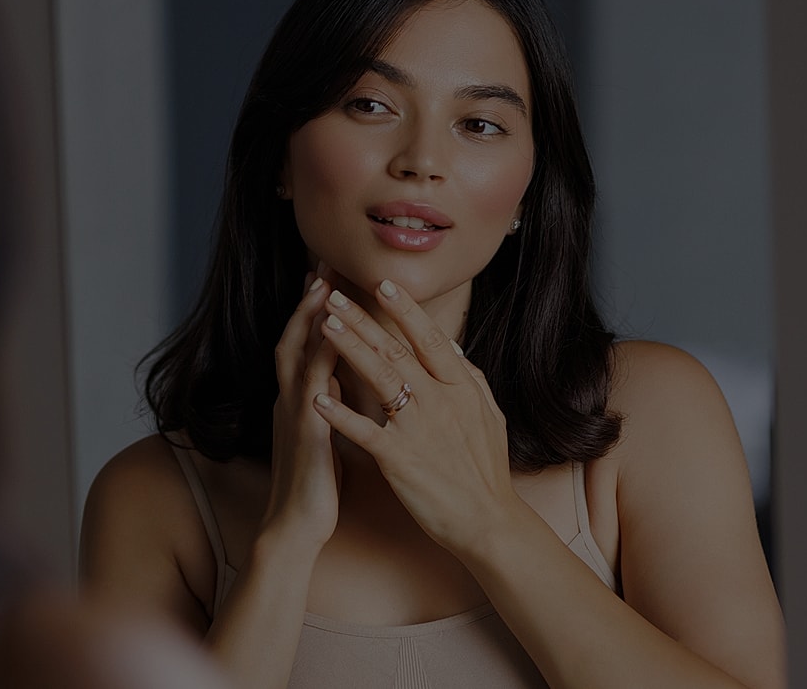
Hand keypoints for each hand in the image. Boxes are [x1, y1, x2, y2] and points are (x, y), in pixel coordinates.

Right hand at [264, 264, 343, 548]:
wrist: (295, 527)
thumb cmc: (314, 487)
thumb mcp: (324, 436)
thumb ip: (331, 406)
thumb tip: (342, 383)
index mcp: (300, 399)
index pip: (305, 343)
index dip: (313, 309)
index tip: (327, 274)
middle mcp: (292, 399)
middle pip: (296, 336)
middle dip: (309, 299)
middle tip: (322, 261)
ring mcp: (295, 413)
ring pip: (298, 354)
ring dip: (309, 318)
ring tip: (322, 284)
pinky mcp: (305, 433)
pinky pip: (312, 389)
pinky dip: (320, 358)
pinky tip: (333, 337)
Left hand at [308, 279, 526, 555]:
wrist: (488, 521)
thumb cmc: (485, 470)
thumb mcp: (489, 416)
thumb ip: (470, 379)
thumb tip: (451, 347)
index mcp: (461, 388)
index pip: (429, 339)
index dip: (404, 310)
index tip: (381, 284)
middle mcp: (440, 401)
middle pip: (396, 351)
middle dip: (363, 320)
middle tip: (335, 295)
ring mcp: (420, 429)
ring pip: (380, 379)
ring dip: (350, 350)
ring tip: (325, 326)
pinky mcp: (401, 459)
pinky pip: (365, 431)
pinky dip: (340, 414)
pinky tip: (318, 399)